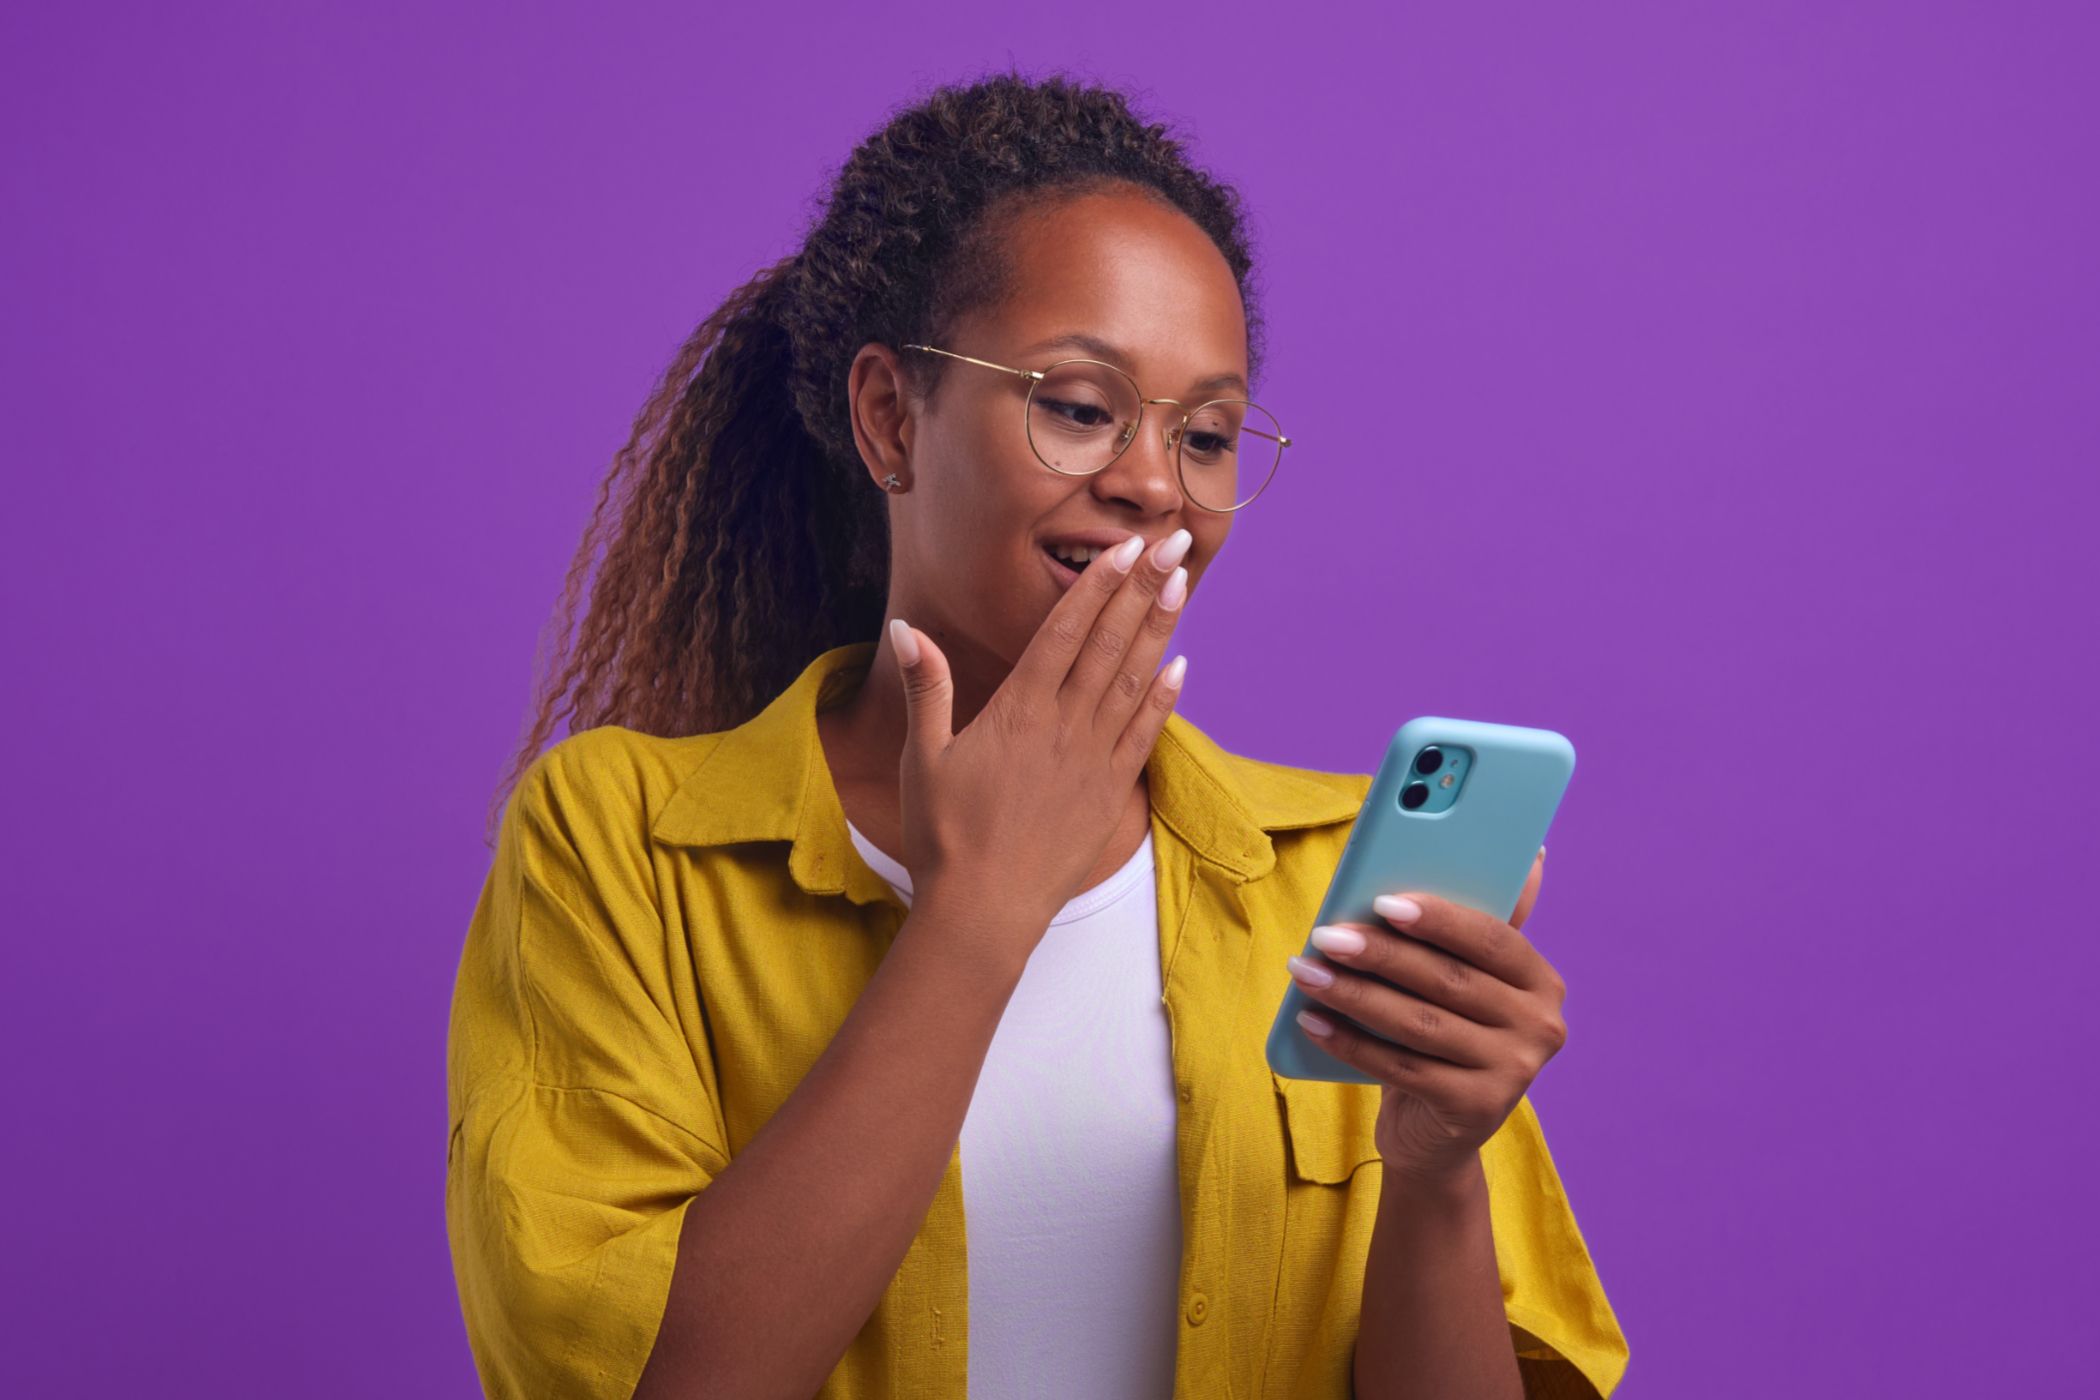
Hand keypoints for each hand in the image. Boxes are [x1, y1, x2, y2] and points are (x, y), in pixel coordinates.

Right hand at [888, 528, 1191, 946]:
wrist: (983, 912)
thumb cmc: (943, 837)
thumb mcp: (922, 757)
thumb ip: (927, 687)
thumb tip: (905, 628)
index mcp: (1017, 710)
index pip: (1065, 631)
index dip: (1098, 585)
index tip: (1125, 548)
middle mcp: (1063, 725)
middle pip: (1109, 643)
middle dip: (1141, 588)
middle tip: (1171, 542)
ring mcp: (1092, 759)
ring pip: (1133, 680)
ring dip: (1158, 629)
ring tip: (1180, 584)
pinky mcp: (1109, 793)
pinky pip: (1144, 734)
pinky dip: (1164, 698)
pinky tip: (1181, 667)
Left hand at [1285, 848, 1568, 1187]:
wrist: (1438, 1134)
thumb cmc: (1443, 1036)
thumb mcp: (1462, 982)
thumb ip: (1471, 926)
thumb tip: (1524, 854)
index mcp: (1540, 982)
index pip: (1492, 938)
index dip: (1438, 918)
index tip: (1382, 902)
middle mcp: (1540, 1027)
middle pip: (1448, 981)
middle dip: (1380, 954)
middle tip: (1325, 935)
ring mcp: (1513, 1072)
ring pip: (1419, 1024)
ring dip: (1354, 994)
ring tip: (1305, 972)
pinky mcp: (1475, 1110)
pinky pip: (1400, 1069)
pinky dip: (1350, 1042)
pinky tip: (1311, 1020)